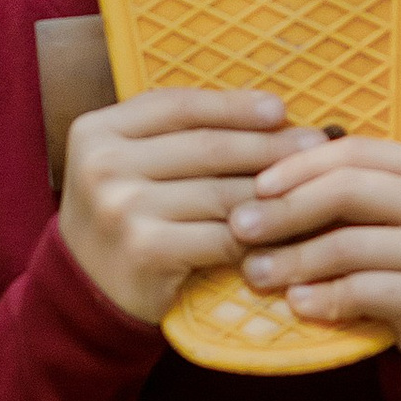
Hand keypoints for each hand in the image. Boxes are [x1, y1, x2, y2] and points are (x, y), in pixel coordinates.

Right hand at [60, 88, 310, 326]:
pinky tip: (285, 235)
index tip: (280, 110)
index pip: (178, 105)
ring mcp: (122, 208)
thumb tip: (266, 115)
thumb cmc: (121, 220)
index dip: (234, 105)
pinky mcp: (147, 250)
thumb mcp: (126, 165)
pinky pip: (223, 237)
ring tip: (311, 190)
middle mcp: (103, 164)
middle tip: (317, 146)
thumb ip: (174, 138)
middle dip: (269, 145)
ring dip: (275, 194)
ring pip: (222, 193)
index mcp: (97, 131)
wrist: (84, 294)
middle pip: (208, 147)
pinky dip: (259, 238)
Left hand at [228, 134, 400, 358]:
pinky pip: (363, 291)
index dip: (298, 167)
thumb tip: (259, 179)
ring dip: (293, 260)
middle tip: (241, 227)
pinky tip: (296, 302)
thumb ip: (345, 185)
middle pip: (346, 191)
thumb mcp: (391, 208)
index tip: (256, 187)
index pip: (352, 153)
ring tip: (255, 271)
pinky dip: (322, 297)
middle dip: (285, 209)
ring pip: (348, 245)